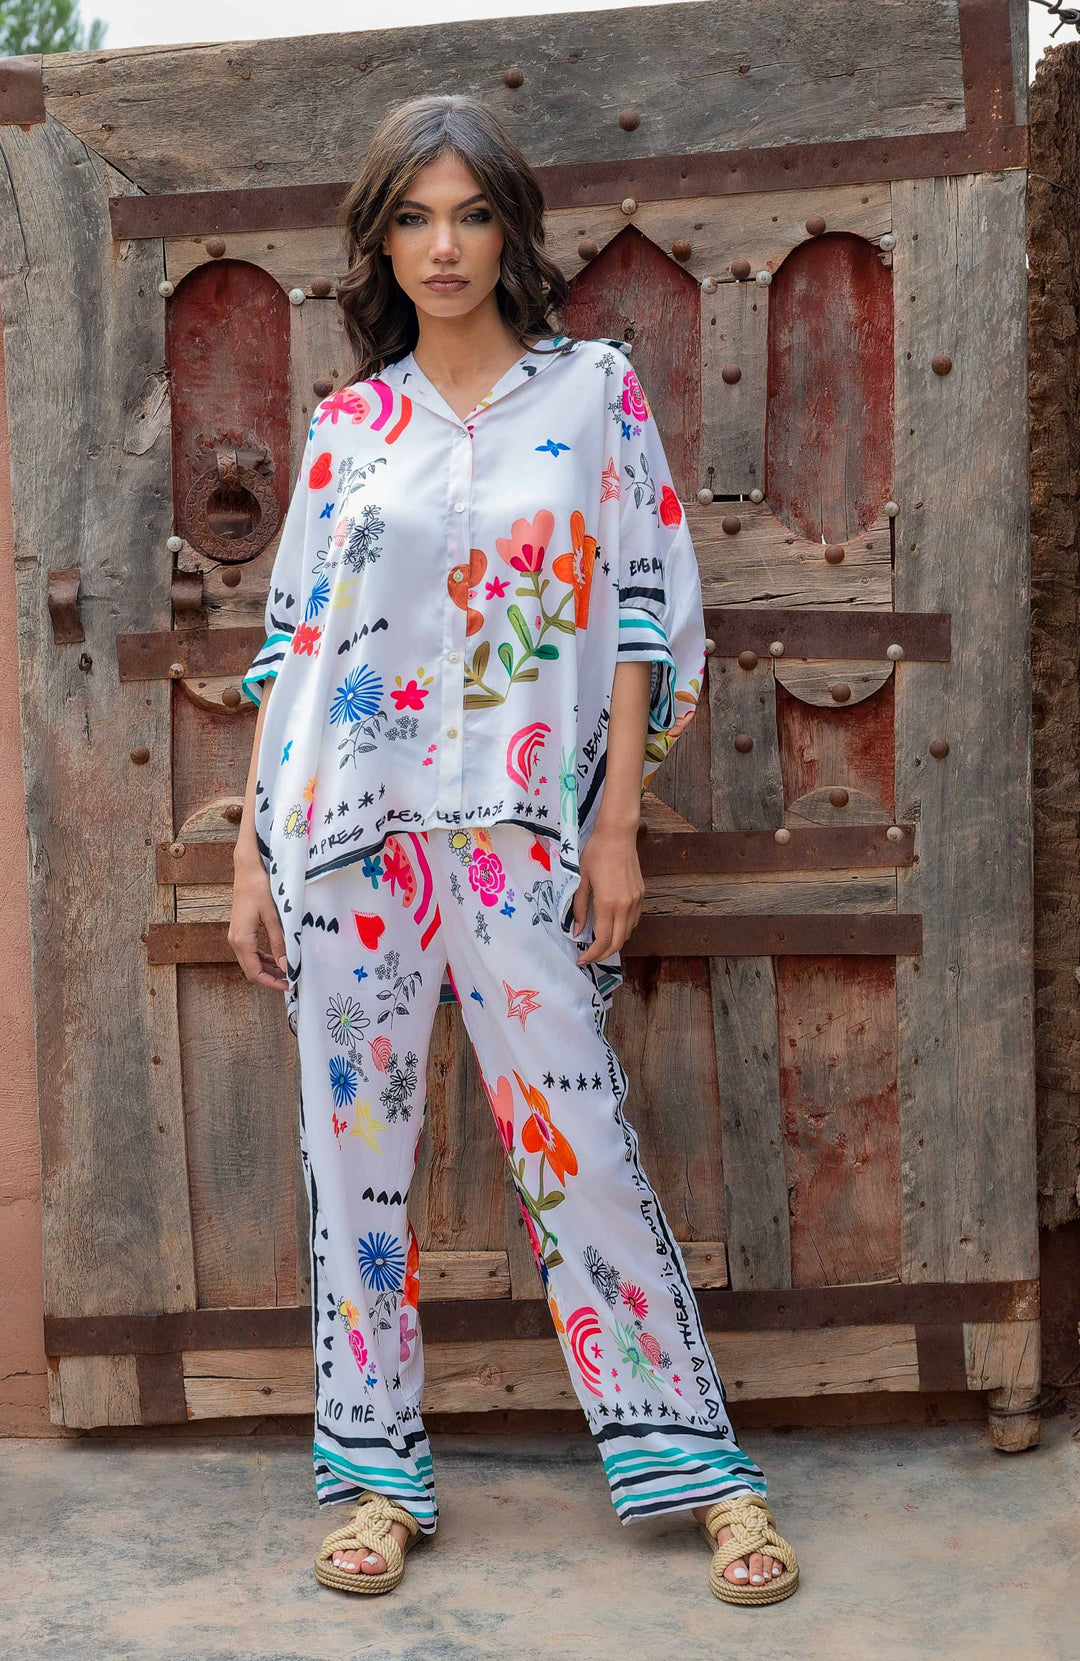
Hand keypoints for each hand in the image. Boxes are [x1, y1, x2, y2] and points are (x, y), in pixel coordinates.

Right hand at [229, 851, 289, 990]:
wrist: (247, 869)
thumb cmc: (259, 888)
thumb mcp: (273, 917)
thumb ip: (279, 942)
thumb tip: (286, 966)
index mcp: (242, 940)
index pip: (255, 973)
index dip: (272, 983)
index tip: (288, 985)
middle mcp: (235, 941)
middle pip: (251, 970)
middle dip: (270, 978)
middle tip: (290, 980)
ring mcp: (236, 935)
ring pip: (250, 962)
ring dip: (267, 969)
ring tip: (287, 971)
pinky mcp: (240, 930)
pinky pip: (250, 952)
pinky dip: (263, 958)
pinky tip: (277, 957)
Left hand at [571, 821, 644, 964]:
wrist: (617, 835)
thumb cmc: (595, 854)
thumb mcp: (581, 881)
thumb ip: (578, 908)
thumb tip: (576, 931)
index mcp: (607, 903)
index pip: (602, 940)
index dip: (592, 954)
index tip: (582, 959)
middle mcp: (625, 906)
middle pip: (618, 943)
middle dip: (603, 954)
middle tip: (589, 956)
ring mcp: (636, 901)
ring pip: (628, 933)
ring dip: (614, 942)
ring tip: (599, 942)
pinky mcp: (641, 895)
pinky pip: (634, 921)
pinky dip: (623, 929)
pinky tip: (611, 925)